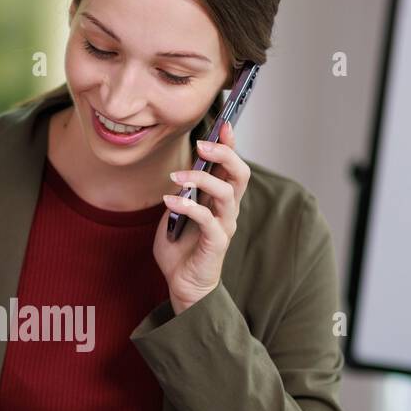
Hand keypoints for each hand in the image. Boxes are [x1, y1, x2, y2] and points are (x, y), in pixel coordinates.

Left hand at [153, 119, 250, 313]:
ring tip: (177, 176)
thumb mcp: (173, 215)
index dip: (230, 144)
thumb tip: (177, 175)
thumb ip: (178, 195)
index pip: (232, 166)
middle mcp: (228, 210)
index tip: (224, 124)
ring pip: (227, 193)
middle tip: (202, 145)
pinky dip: (189, 205)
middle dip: (225, 154)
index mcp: (220, 200)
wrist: (183, 286)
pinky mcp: (218, 242)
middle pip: (239, 174)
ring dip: (202, 178)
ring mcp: (225, 225)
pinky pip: (208, 219)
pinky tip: (170, 200)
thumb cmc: (181, 251)